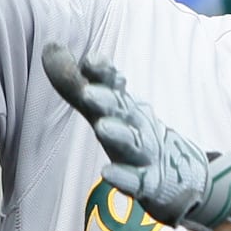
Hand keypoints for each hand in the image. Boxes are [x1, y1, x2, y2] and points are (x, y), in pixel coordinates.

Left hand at [41, 42, 230, 230]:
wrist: (180, 174)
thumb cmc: (134, 136)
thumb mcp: (106, 108)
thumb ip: (74, 83)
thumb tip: (50, 46)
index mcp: (125, 107)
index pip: (113, 86)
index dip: (103, 74)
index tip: (92, 61)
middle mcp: (136, 126)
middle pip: (123, 111)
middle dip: (107, 101)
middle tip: (89, 93)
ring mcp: (145, 155)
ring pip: (132, 144)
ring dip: (119, 135)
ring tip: (103, 128)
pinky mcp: (150, 184)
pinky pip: (136, 181)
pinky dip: (124, 178)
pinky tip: (108, 173)